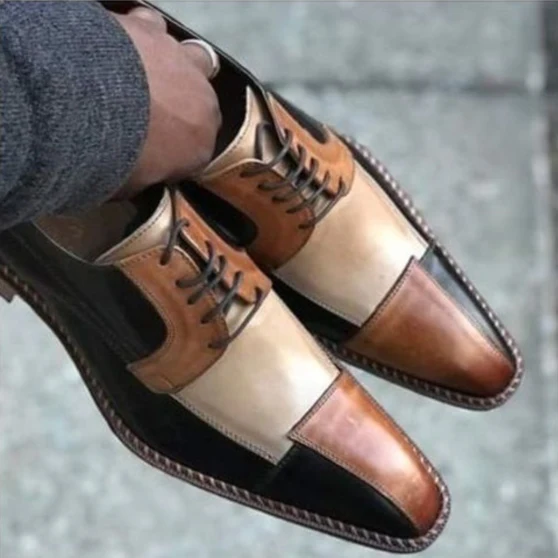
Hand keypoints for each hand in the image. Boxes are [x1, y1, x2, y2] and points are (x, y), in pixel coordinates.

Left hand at [111, 7, 221, 196]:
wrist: (91, 107)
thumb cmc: (117, 157)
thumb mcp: (132, 184)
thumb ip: (144, 177)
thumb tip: (136, 179)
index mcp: (200, 146)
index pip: (199, 150)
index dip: (180, 151)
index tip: (160, 154)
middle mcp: (202, 102)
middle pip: (204, 102)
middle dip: (186, 107)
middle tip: (157, 114)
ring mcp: (180, 61)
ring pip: (194, 57)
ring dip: (177, 67)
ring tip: (150, 76)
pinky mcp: (152, 30)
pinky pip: (153, 26)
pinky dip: (142, 34)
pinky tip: (125, 44)